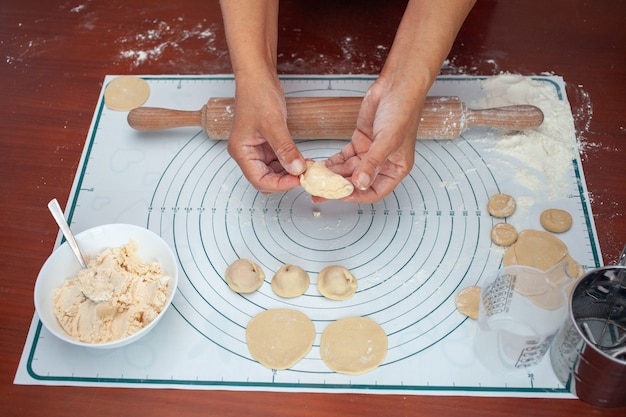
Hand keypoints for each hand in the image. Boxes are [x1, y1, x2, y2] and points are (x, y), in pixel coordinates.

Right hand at [226, 74, 305, 193]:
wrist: (258, 76)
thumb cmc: (257, 94)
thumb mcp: (273, 124)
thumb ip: (285, 149)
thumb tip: (297, 169)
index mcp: (241, 151)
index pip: (259, 180)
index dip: (279, 184)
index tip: (298, 180)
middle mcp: (247, 153)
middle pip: (266, 179)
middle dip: (285, 179)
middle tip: (305, 176)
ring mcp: (257, 149)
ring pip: (274, 171)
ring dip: (290, 172)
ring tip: (306, 167)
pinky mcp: (267, 144)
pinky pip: (279, 160)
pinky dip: (291, 162)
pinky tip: (302, 160)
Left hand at [325, 78, 422, 202]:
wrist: (397, 85)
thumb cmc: (403, 110)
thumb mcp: (388, 140)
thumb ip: (373, 163)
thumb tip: (361, 183)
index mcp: (396, 168)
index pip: (374, 192)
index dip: (357, 196)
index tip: (339, 195)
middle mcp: (383, 163)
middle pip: (358, 183)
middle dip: (338, 187)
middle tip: (319, 192)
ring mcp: (370, 153)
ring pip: (348, 171)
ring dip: (333, 175)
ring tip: (315, 179)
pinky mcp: (360, 142)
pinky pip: (344, 157)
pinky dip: (333, 162)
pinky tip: (321, 166)